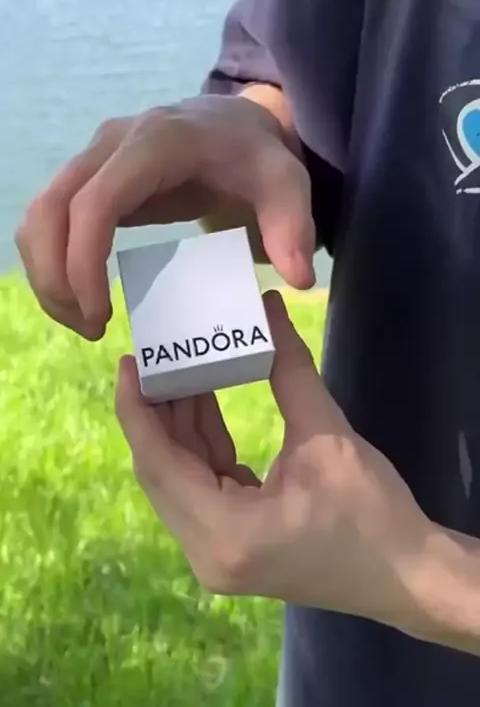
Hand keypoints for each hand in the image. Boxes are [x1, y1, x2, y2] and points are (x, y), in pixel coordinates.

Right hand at [15, 94, 315, 339]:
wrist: (237, 125)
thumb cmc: (257, 157)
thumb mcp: (286, 184)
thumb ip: (294, 227)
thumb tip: (297, 281)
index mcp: (156, 143)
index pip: (95, 202)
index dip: (83, 261)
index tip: (99, 316)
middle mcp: (112, 143)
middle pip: (50, 209)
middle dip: (54, 277)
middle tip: (89, 328)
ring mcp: (95, 157)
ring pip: (39, 214)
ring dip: (46, 273)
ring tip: (83, 321)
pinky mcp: (90, 177)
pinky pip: (51, 218)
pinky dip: (52, 260)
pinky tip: (80, 297)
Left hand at [115, 291, 434, 631]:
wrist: (409, 575)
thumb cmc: (372, 512)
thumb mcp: (326, 436)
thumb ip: (289, 370)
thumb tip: (268, 308)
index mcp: (223, 533)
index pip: (158, 463)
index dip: (136, 409)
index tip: (128, 362)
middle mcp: (207, 552)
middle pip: (162, 471)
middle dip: (157, 412)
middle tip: (155, 357)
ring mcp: (219, 555)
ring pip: (181, 479)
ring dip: (181, 427)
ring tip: (180, 370)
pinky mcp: (235, 547)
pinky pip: (203, 489)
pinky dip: (204, 447)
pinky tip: (205, 405)